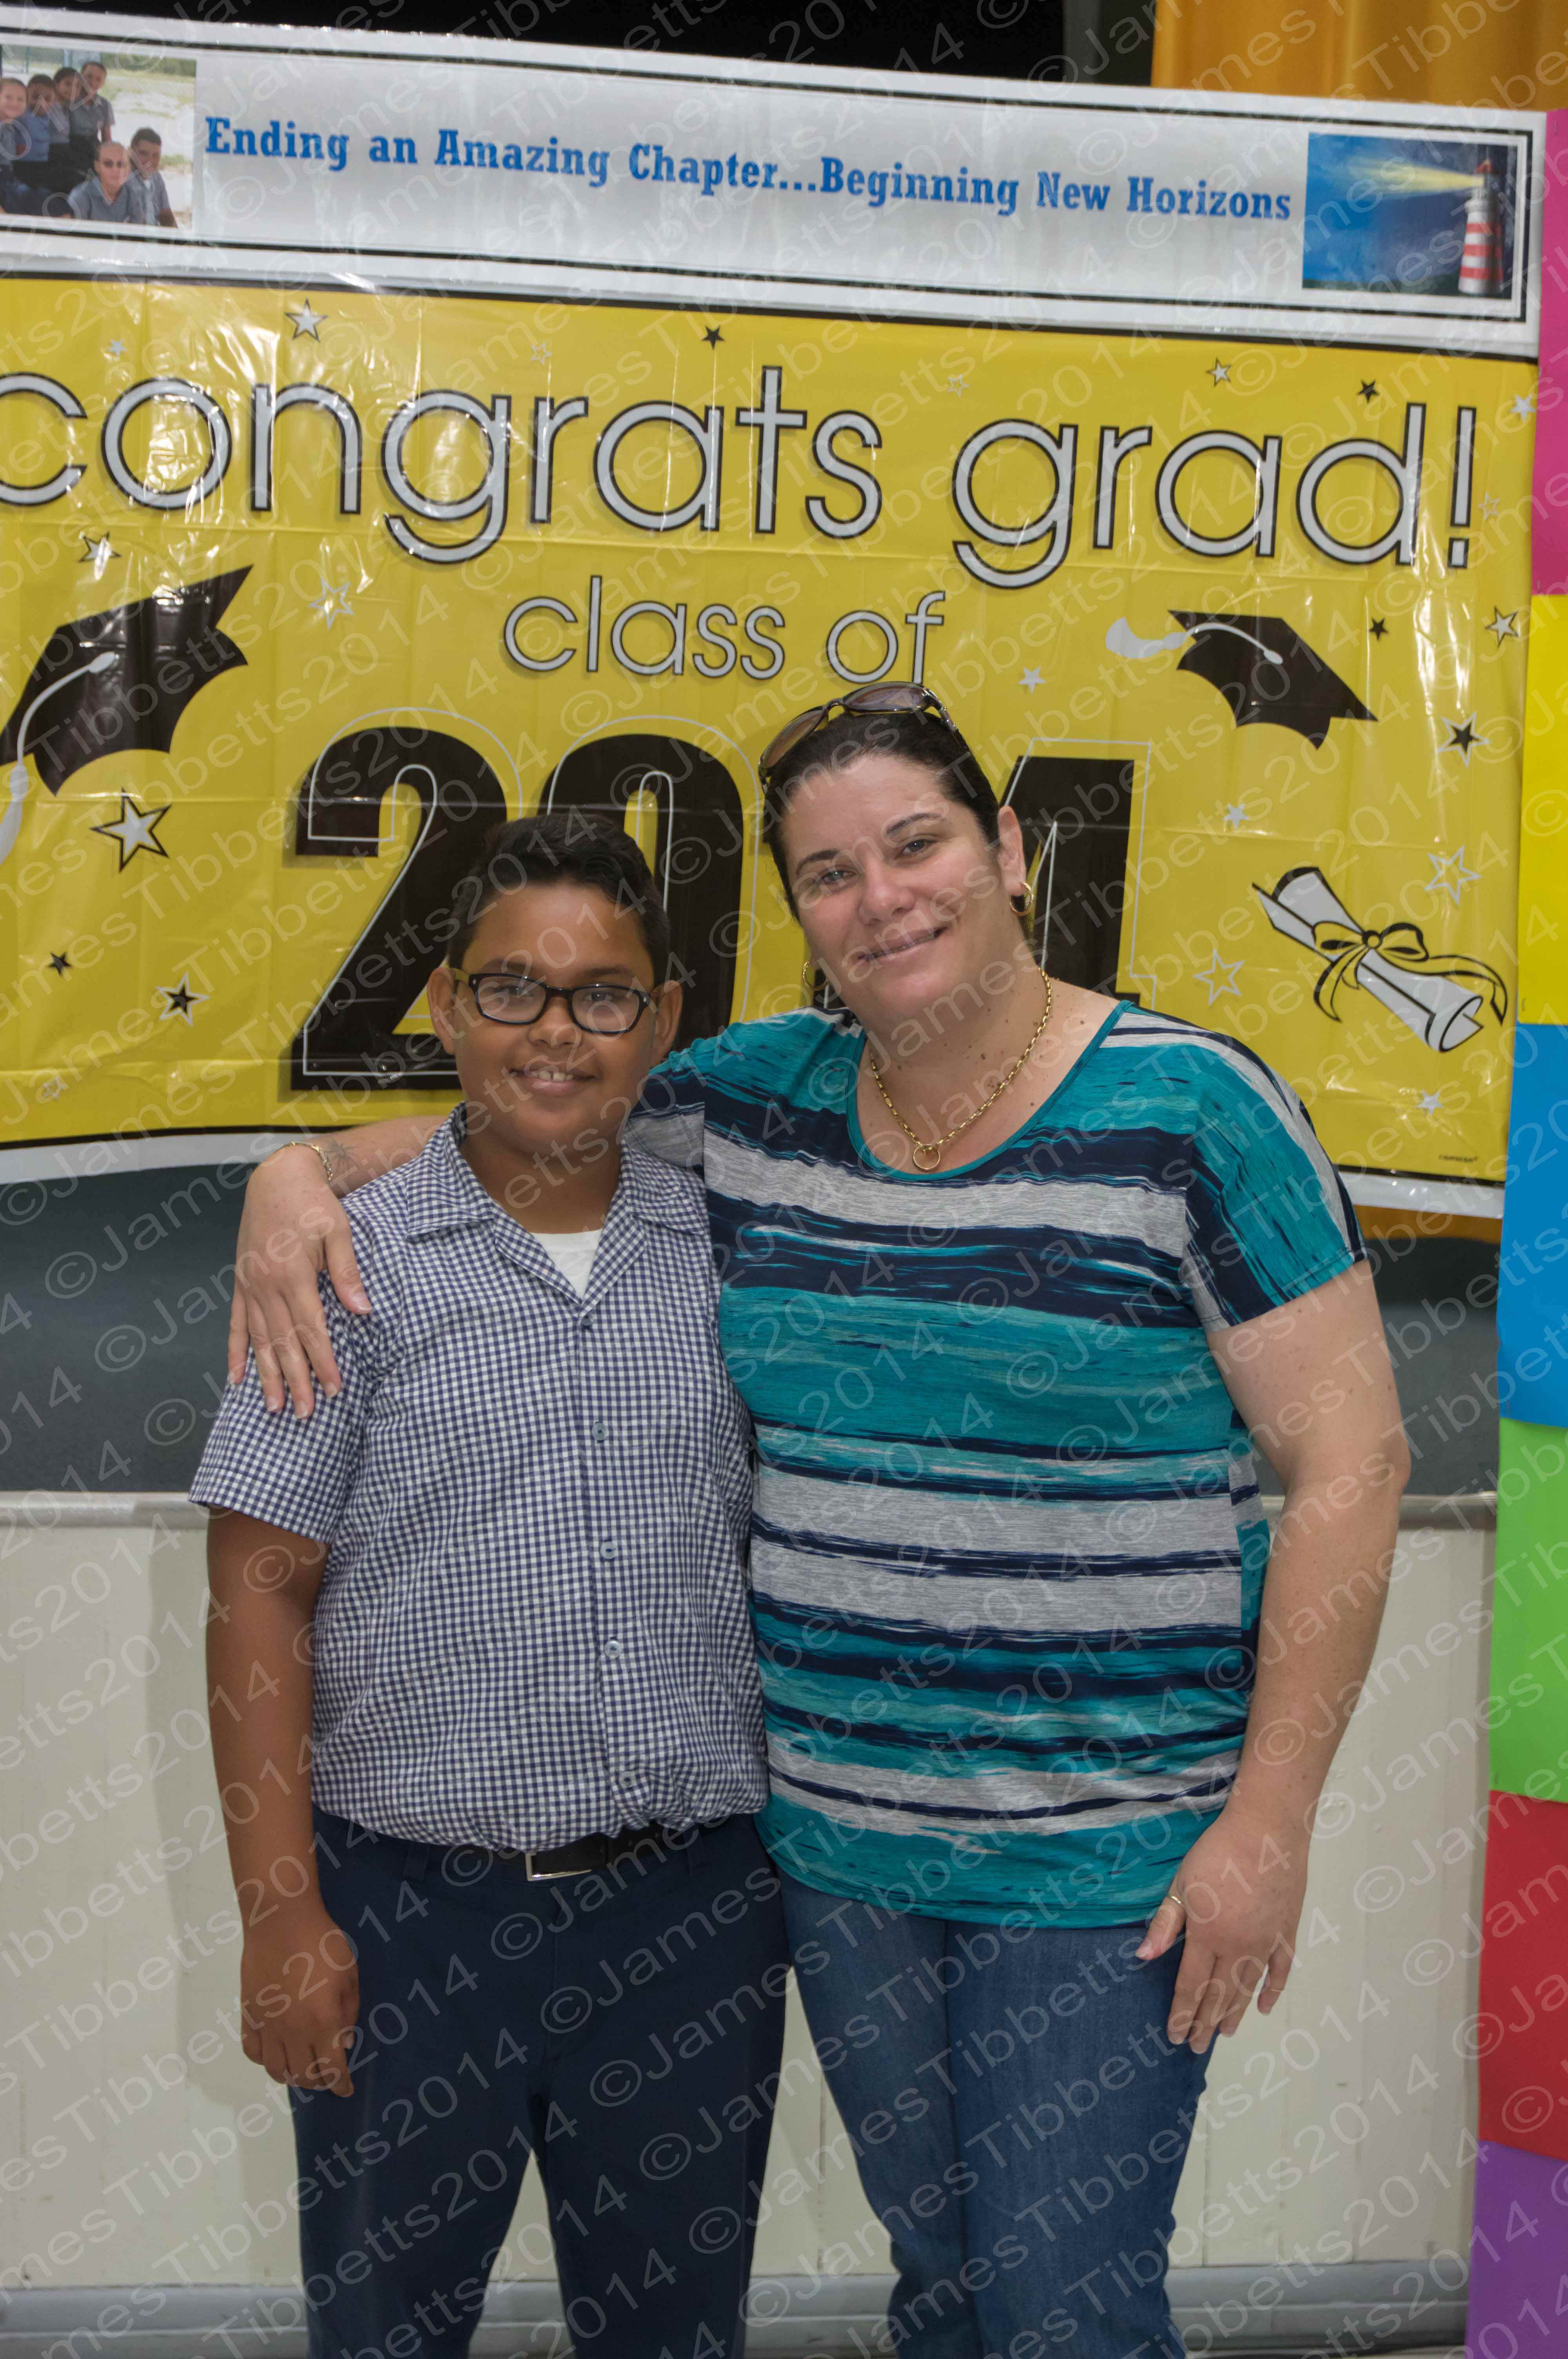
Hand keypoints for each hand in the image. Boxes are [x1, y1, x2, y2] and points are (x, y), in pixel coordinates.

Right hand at [228, 1146, 366, 1415]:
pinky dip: (237, 1352)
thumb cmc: (313, 1205)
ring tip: (275, 1407)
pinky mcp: (241, 1282)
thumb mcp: (338, 1232)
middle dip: (296, 1381)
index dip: (323, 1362)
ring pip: (259, 1340)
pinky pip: (237, 1324)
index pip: (312, 1329)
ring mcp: (250, 1285)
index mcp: (293, 1275)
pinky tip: (237, 1378)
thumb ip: (347, 1273)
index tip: (334, 1390)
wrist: (277, 1178)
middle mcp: (266, 1285)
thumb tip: (363, 1312)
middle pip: (284, 1343)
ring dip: (267, 1375)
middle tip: (306, 1414)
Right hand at [239, 1899, 359, 2095]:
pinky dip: (264, 2061)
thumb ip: (349, 2011)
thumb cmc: (322, 1942)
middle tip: (327, 2075)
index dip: (340, 2084)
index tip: (346, 2090)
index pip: (332, 2069)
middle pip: (304, 2075)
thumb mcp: (349, 1974)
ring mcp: (267, 2026)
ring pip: (276, 2071)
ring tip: (302, 2070)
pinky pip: (252, 2052)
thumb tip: (345, 2042)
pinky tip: (275, 2054)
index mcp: (323, 2022)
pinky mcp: (248, 2015)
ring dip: (292, 2077)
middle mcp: (293, 2032)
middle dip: (319, 2081)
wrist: (280, 1921)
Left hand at [1137, 1802, 1306, 2052]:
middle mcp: (1238, 1947)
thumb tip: (1144, 1956)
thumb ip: (1166, 1923)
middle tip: (1196, 2047)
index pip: (1191, 1985)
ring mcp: (1266, 1942)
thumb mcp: (1182, 1884)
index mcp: (1208, 1936)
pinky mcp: (1286, 1932)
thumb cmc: (1217, 1852)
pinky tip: (1265, 2007)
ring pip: (1248, 1988)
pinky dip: (1273, 1991)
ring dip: (1234, 2013)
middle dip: (1204, 2022)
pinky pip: (1280, 1970)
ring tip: (1223, 2034)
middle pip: (1218, 1994)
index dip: (1181, 2013)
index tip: (1174, 2035)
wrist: (1267, 1831)